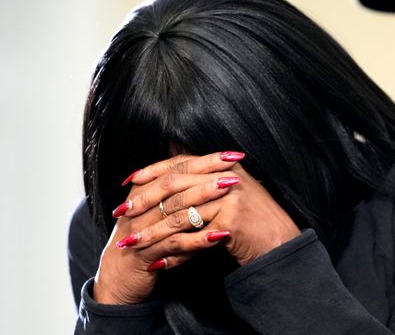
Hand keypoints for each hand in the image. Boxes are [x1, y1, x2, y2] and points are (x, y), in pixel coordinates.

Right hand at [93, 152, 244, 304]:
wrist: (120, 280)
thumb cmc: (146, 244)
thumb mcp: (160, 217)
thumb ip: (179, 196)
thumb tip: (210, 175)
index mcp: (144, 192)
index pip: (177, 169)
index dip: (205, 161)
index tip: (232, 155)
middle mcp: (139, 206)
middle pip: (176, 185)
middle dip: (207, 176)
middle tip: (234, 170)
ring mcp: (140, 229)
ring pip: (176, 211)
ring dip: (204, 200)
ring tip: (229, 192)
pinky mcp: (145, 253)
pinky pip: (175, 243)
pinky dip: (198, 239)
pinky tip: (220, 236)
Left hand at [123, 152, 299, 264]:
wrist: (280, 244)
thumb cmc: (254, 221)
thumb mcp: (232, 193)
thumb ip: (206, 179)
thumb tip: (174, 154)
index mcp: (224, 165)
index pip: (180, 161)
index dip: (153, 171)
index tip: (129, 181)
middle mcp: (227, 175)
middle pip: (175, 184)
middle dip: (144, 199)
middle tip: (122, 212)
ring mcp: (230, 196)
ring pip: (179, 212)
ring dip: (152, 231)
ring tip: (132, 244)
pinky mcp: (231, 219)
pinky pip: (193, 236)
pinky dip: (174, 252)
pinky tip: (160, 262)